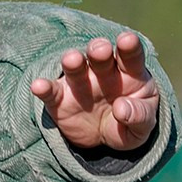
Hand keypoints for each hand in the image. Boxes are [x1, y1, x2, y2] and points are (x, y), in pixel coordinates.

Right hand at [31, 33, 158, 153]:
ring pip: (75, 67)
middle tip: (100, 50)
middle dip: (99, 50)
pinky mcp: (60, 100)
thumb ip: (139, 116)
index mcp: (130, 72)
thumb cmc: (130, 123)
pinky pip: (51, 92)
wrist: (105, 140)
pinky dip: (44, 88)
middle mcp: (103, 72)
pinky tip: (38, 86)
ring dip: (73, 61)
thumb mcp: (143, 126)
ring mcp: (80, 83)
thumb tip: (122, 109)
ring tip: (72, 60)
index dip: (129, 46)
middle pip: (101, 56)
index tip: (127, 40)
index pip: (131, 55)